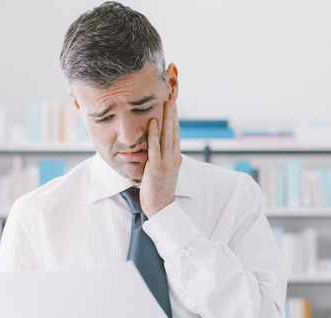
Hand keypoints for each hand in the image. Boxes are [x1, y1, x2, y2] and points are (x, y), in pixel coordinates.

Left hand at [140, 99, 181, 217]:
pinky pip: (155, 147)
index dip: (175, 118)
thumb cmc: (160, 191)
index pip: (176, 133)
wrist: (161, 207)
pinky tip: (153, 122)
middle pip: (175, 130)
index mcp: (176, 158)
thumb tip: (164, 149)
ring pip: (168, 136)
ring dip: (167, 118)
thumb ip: (165, 159)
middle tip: (172, 96)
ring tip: (167, 103)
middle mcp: (174, 157)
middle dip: (173, 113)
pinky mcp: (157, 167)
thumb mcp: (165, 172)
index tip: (173, 104)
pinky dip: (154, 134)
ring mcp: (166, 162)